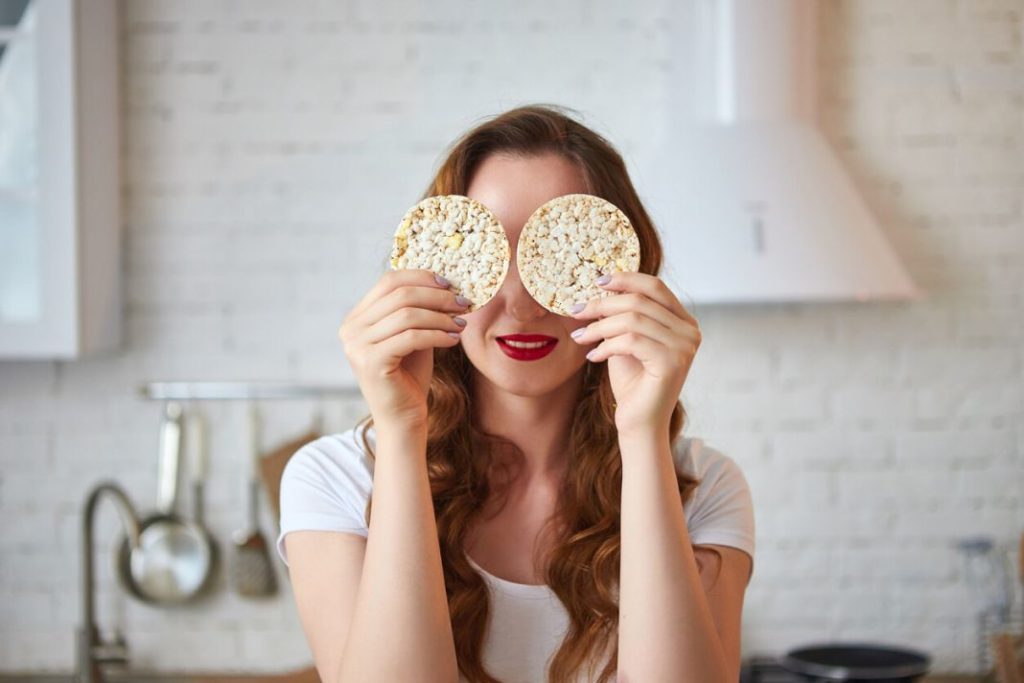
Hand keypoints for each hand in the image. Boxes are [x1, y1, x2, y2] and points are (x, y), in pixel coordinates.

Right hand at [339, 269, 470, 429]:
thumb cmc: (409, 376)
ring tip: (461, 324)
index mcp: (357, 318)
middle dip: (436, 296)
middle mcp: (351, 329)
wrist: (403, 418)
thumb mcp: (413, 335)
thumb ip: (418, 310)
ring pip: (407, 315)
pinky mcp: (371, 362)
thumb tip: (444, 282)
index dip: (421, 277)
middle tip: (462, 303)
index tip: (449, 284)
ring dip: (440, 316)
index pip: (388, 281)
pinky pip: (411, 337)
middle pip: (399, 294)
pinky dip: (437, 335)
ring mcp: (357, 346)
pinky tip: (453, 340)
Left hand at [569, 273, 700, 435]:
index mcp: (683, 321)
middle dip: (603, 304)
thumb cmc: (632, 381)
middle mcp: (690, 331)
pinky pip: (630, 341)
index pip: (656, 287)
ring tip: (580, 336)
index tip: (597, 282)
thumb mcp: (625, 339)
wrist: (639, 422)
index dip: (626, 279)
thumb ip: (623, 314)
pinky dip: (606, 346)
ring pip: (632, 320)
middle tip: (576, 311)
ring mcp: (684, 347)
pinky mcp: (672, 362)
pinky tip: (593, 357)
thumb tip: (602, 286)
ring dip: (599, 326)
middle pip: (640, 301)